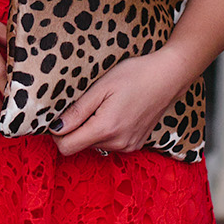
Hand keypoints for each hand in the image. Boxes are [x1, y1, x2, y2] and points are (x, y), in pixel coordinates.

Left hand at [47, 54, 187, 157]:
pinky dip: (105, 131)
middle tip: (86, 103)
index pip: (66, 147)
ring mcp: (128, 146)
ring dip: (91, 129)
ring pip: (94, 144)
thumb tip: (55, 128)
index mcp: (106, 128)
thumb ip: (77, 111)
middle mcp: (118, 143)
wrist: (169, 76)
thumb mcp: (101, 87)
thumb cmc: (135, 75)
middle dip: (76, 128)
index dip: (57, 133)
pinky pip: (109, 143)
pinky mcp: (135, 145)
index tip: (61, 115)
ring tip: (104, 105)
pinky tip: (115, 112)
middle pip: (80, 145)